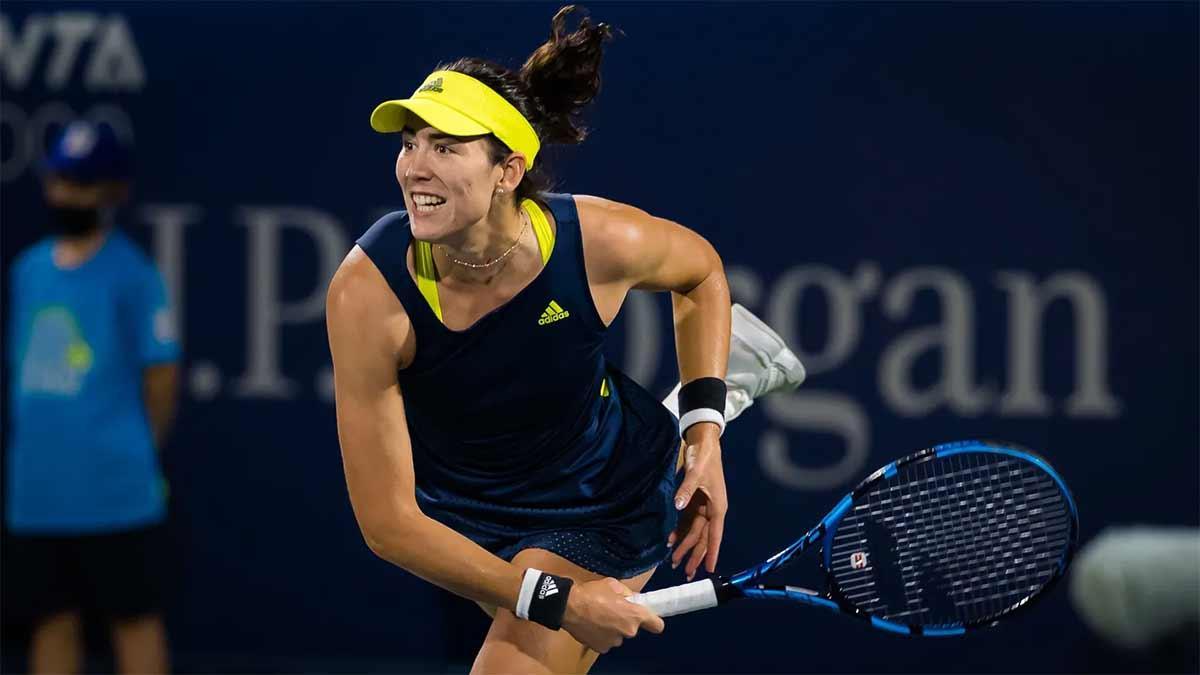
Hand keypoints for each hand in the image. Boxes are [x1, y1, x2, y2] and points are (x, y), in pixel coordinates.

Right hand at [561, 577, 664, 652]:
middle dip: (626, 620)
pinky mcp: (601, 648)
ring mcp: (614, 642)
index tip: (647, 618)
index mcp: (634, 615)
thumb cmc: (592, 593)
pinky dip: (602, 635)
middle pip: (633, 628)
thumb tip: (632, 599)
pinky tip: (593, 625)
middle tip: (612, 610)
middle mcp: (628, 631)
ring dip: (613, 628)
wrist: (568, 606)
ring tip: (599, 617)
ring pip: (619, 635)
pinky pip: (607, 641)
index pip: (657, 625)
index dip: (653, 621)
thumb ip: (627, 594)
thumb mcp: (613, 585)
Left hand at [669, 427, 727, 580]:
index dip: (711, 553)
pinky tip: (671, 541)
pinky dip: (679, 532)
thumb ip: (687, 490)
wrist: (703, 443)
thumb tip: (678, 505)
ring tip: (675, 561)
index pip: (714, 535)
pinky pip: (687, 521)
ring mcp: (703, 507)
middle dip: (694, 555)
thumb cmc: (704, 458)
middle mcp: (711, 511)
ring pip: (694, 532)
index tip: (709, 570)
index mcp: (717, 507)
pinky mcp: (694, 502)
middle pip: (703, 538)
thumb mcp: (696, 473)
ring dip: (685, 546)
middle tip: (684, 572)